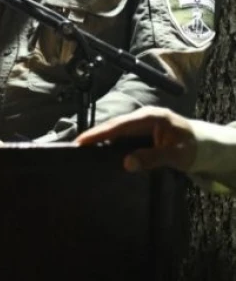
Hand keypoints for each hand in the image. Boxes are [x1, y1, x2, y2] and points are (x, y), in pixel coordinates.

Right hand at [75, 106, 195, 172]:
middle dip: (94, 136)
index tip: (81, 141)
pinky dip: (109, 144)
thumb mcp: (175, 155)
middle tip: (75, 147)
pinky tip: (100, 152)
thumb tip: (127, 163)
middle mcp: (142, 117)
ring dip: (100, 140)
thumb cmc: (192, 148)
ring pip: (115, 132)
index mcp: (150, 117)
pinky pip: (120, 137)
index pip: (119, 125)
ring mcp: (140, 124)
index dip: (99, 133)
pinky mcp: (139, 132)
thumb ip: (152, 158)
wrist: (205, 146)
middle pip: (113, 126)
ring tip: (82, 150)